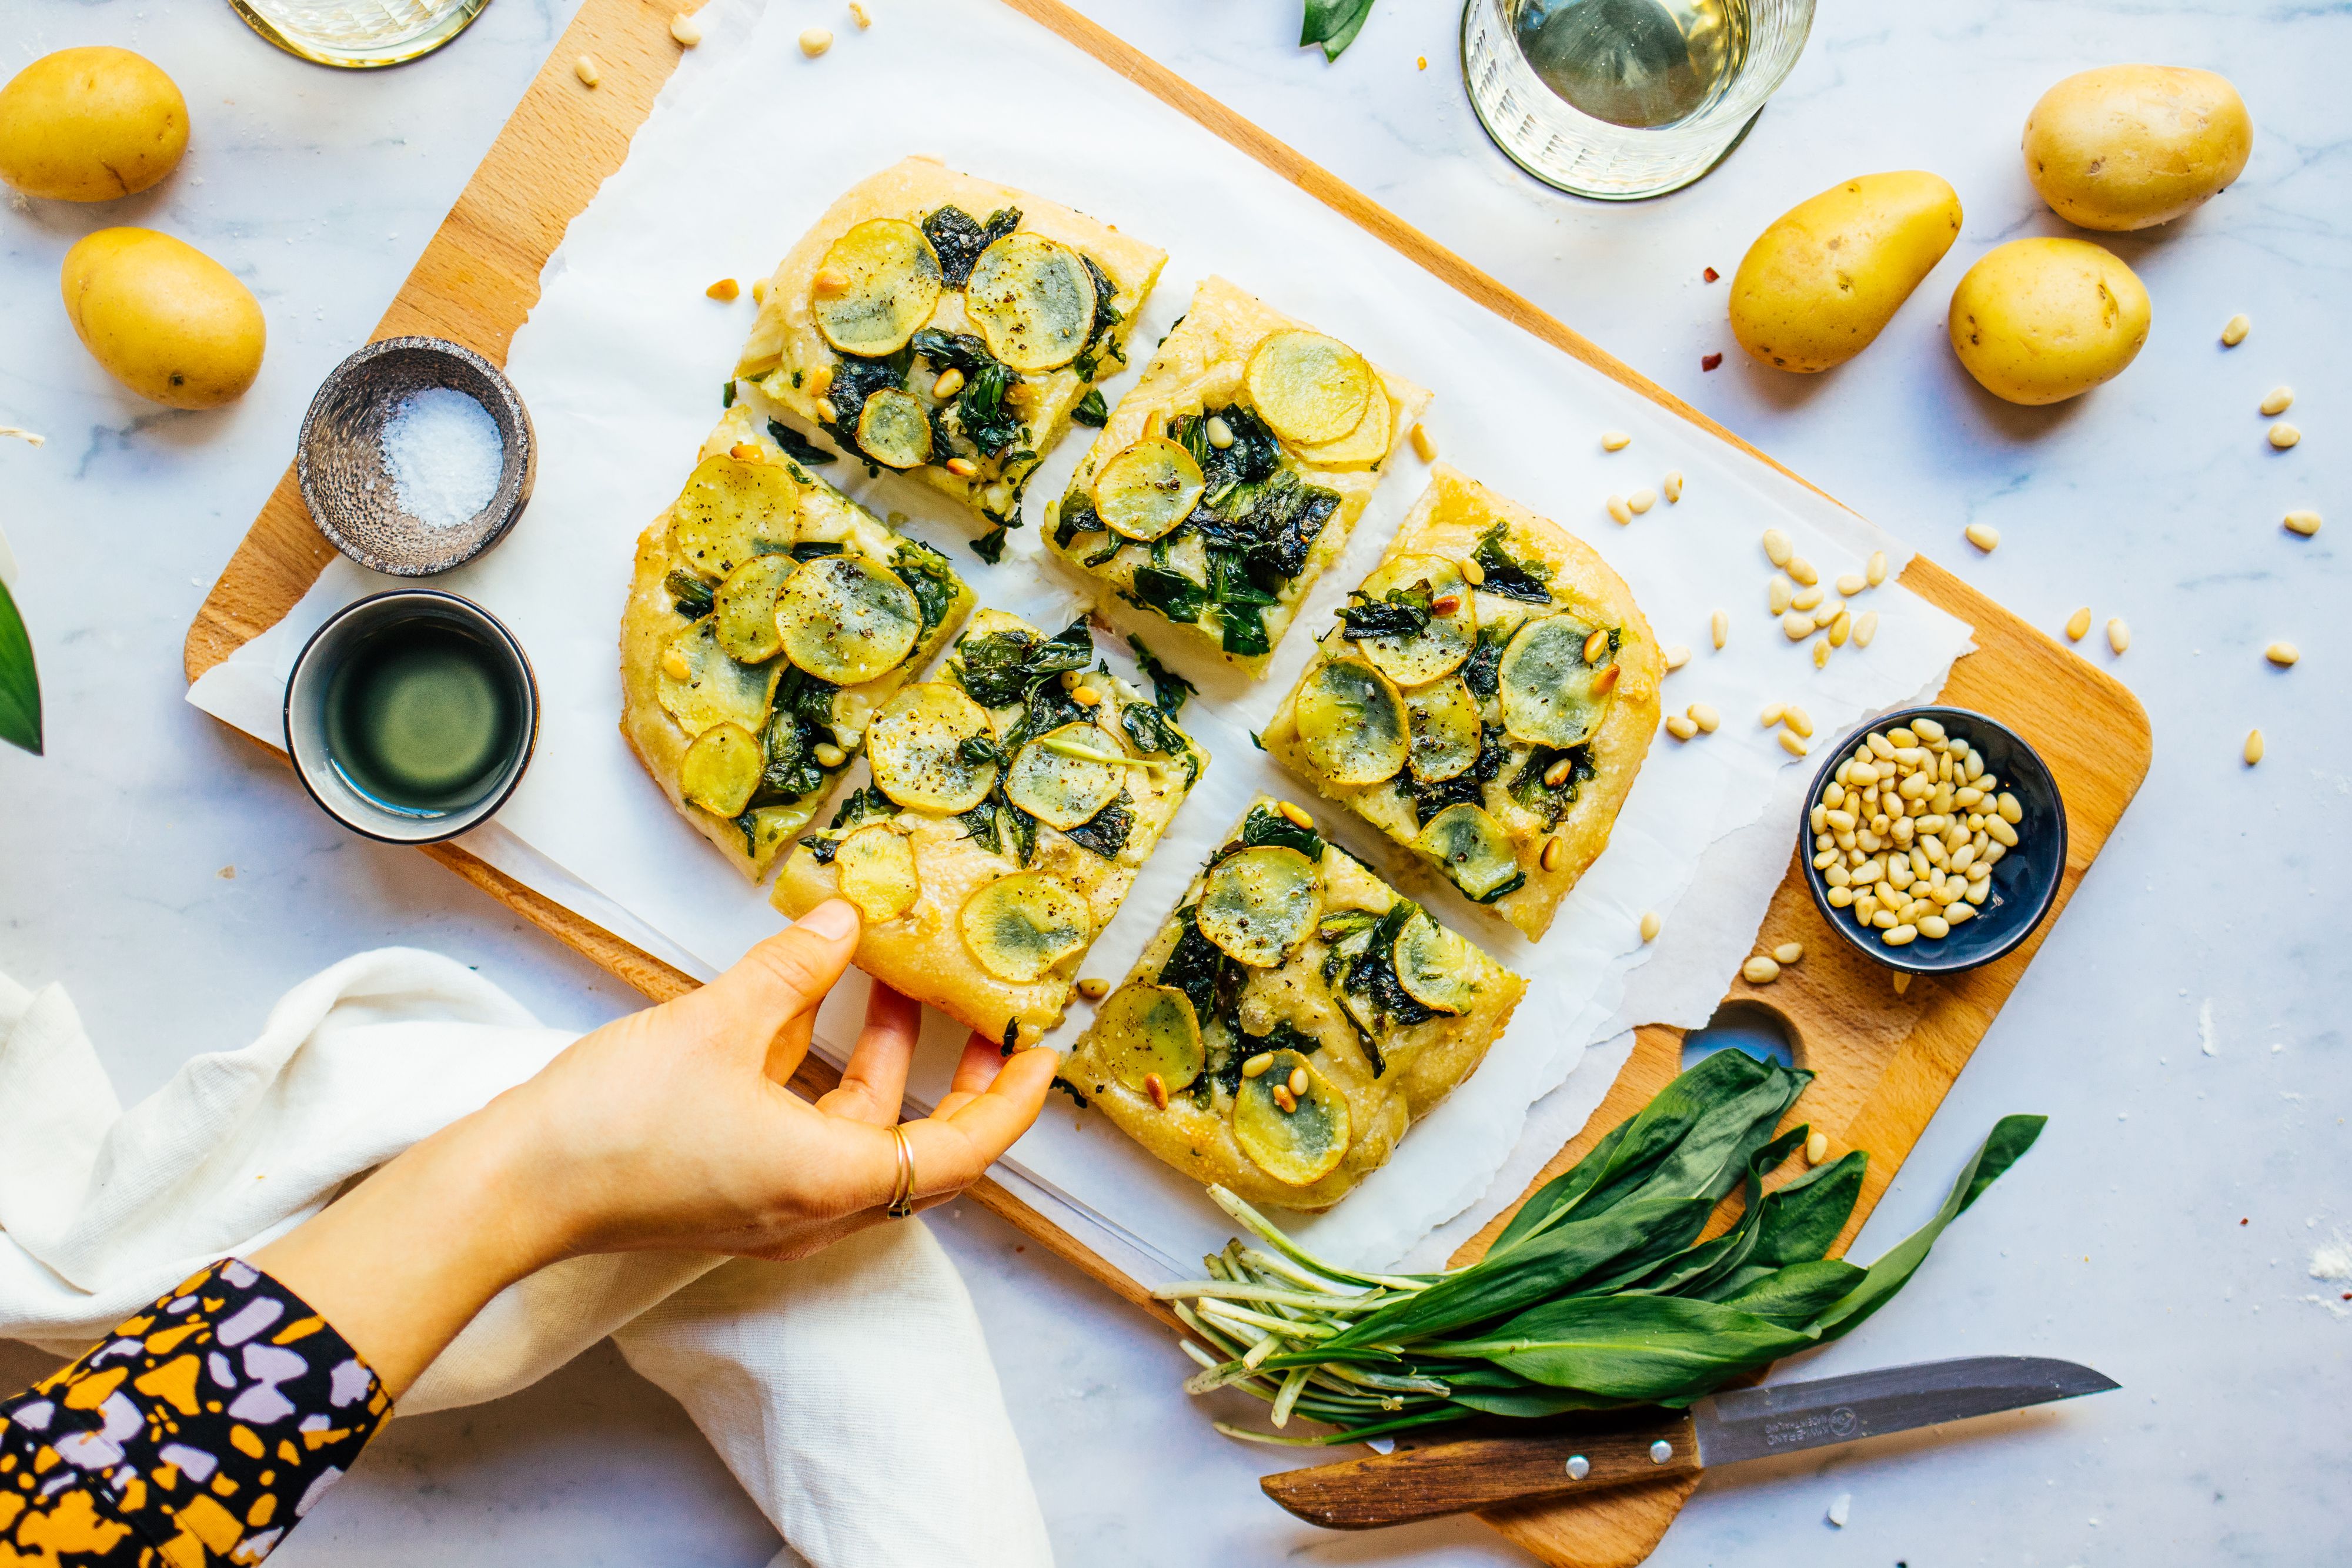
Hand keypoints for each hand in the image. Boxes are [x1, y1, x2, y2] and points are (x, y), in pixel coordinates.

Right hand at [496, 897, 1058, 1259]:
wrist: (511, 1191)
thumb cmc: (611, 1127)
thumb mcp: (717, 1024)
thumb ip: (791, 969)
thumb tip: (845, 920)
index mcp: (831, 1182)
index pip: (961, 1152)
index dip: (1010, 1100)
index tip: (1041, 1051)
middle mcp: (814, 1206)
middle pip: (924, 1147)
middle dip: (960, 1076)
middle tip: (988, 1015)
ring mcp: (773, 1202)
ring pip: (862, 1131)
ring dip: (887, 1061)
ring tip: (896, 979)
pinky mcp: (735, 1187)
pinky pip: (809, 1129)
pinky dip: (826, 1072)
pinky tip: (814, 1001)